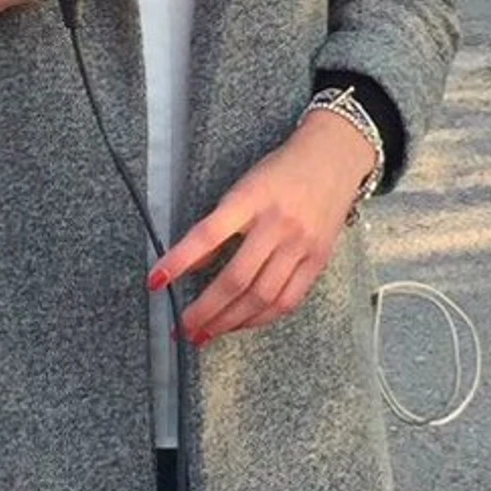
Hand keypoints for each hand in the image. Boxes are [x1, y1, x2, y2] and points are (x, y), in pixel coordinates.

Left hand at [150, 110, 376, 342]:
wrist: (334, 157)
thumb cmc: (281, 171)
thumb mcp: (243, 187)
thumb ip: (219, 225)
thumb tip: (191, 265)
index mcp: (252, 199)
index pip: (208, 235)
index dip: (179, 261)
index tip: (156, 282)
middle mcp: (277, 224)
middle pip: (237, 279)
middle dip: (205, 310)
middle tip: (183, 328)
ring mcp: (301, 245)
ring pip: (262, 297)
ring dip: (230, 322)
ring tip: (207, 334)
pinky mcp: (318, 260)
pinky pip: (288, 300)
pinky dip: (261, 318)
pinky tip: (242, 323)